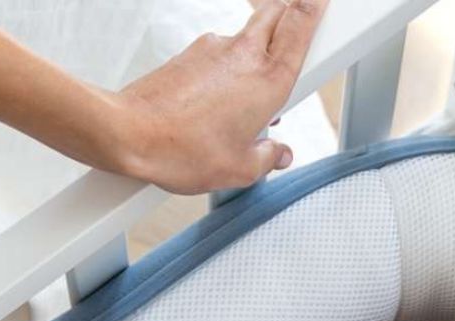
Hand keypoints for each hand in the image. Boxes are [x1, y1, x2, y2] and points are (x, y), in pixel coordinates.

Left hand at [111, 0, 329, 192]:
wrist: (131, 135)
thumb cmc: (182, 151)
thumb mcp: (238, 170)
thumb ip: (267, 159)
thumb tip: (278, 154)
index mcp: (268, 80)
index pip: (301, 24)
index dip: (315, 7)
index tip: (322, 0)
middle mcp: (244, 54)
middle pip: (277, 13)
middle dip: (291, 12)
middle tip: (298, 21)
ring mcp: (213, 48)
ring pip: (247, 34)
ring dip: (256, 47)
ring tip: (253, 84)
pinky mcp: (189, 54)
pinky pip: (218, 53)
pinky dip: (226, 67)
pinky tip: (218, 99)